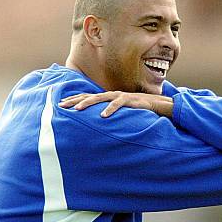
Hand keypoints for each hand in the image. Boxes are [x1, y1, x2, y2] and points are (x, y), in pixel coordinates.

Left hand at [59, 91, 173, 117]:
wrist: (160, 105)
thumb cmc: (141, 110)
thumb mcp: (123, 113)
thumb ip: (112, 116)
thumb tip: (100, 126)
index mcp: (110, 98)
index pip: (89, 96)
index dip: (75, 99)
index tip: (61, 104)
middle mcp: (113, 95)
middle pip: (90, 95)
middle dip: (75, 100)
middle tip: (61, 105)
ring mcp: (121, 96)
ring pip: (101, 98)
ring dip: (88, 103)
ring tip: (77, 109)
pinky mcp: (131, 100)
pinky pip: (118, 104)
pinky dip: (110, 109)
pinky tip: (103, 116)